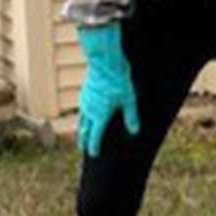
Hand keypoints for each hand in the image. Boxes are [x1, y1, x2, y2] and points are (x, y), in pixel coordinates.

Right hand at [76, 22, 140, 157]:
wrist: (104, 61)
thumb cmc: (119, 80)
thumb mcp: (129, 99)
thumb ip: (131, 116)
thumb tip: (134, 132)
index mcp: (99, 115)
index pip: (95, 135)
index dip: (94, 146)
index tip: (93, 154)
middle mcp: (89, 110)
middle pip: (84, 129)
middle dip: (83, 140)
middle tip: (82, 148)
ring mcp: (85, 100)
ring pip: (81, 117)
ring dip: (82, 127)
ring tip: (83, 132)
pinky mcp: (85, 90)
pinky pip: (83, 106)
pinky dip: (84, 114)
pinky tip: (87, 112)